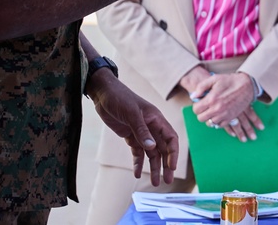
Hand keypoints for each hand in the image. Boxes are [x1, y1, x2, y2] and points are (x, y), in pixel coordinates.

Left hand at [88, 71, 178, 185]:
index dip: (173, 153)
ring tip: (154, 182)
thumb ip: (142, 131)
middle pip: (163, 149)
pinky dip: (138, 163)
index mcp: (156, 119)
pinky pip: (137, 152)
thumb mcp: (131, 113)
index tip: (171, 167)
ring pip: (151, 153)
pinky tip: (136, 173)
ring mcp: (141, 132)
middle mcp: (152, 127)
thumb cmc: (120, 98)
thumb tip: (152, 148)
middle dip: (166, 165)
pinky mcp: (130, 136)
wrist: (103, 94)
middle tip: (167, 181)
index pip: (171, 138)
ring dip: (153, 167)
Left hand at [190, 73, 264, 141]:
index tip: (200, 103)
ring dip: (209, 118)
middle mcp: (217, 109)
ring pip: (210, 123)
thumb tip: (193, 96)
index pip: (196, 110)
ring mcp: (224, 115)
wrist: (246, 85)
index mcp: (211, 99)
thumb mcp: (214, 79)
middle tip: (205, 107)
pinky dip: (218, 121)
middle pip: (201, 118)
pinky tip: (219, 114)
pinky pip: (220, 125)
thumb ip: (201, 87)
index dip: (196, 106)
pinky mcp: (231, 118)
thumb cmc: (230, 81)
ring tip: (212, 111)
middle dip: (201, 113)